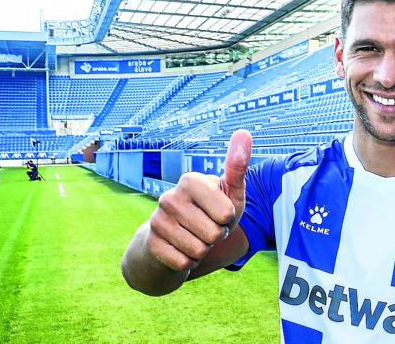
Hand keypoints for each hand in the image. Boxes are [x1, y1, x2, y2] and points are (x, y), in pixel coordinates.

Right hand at [146, 129, 251, 271]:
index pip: (227, 214)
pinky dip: (188, 263)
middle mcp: (169, 197)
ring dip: (203, 251)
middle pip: (214, 235)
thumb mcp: (229, 192)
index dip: (228, 220)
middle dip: (216, 237)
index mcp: (190, 180)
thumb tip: (244, 131)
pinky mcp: (150, 244)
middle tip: (206, 228)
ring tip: (195, 239)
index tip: (219, 213)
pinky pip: (183, 264)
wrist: (176, 239)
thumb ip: (237, 165)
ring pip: (199, 251)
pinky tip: (181, 251)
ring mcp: (156, 220)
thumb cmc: (211, 213)